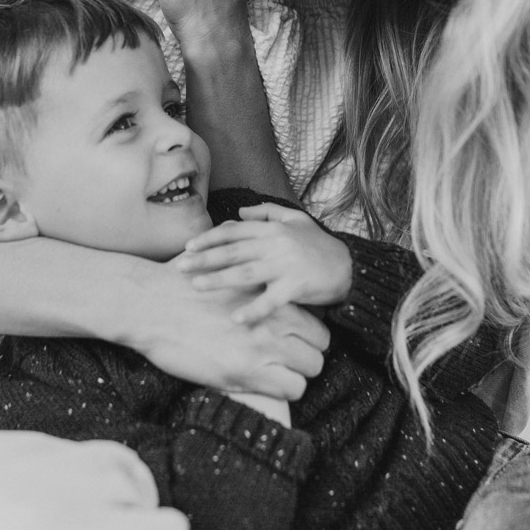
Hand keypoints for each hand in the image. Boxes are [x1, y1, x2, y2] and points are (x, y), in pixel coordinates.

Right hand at [133, 258, 328, 400]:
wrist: (150, 305)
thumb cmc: (180, 285)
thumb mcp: (222, 271)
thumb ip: (245, 275)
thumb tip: (250, 273)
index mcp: (270, 294)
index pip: (316, 320)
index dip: (305, 335)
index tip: (291, 342)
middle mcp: (275, 319)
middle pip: (321, 344)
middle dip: (307, 354)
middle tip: (287, 361)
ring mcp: (264, 346)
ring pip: (312, 368)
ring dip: (297, 373)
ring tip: (278, 375)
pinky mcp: (246, 372)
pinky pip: (293, 389)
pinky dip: (284, 390)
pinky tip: (266, 385)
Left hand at [178, 203, 352, 322]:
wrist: (349, 267)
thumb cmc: (319, 245)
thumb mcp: (295, 220)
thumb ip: (267, 213)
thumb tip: (239, 211)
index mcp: (273, 228)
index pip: (234, 232)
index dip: (209, 239)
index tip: (188, 247)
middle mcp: (276, 244)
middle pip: (233, 252)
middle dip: (204, 259)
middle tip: (180, 267)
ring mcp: (285, 266)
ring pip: (244, 273)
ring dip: (218, 280)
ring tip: (197, 287)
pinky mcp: (296, 287)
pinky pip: (270, 300)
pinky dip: (253, 310)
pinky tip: (235, 318)